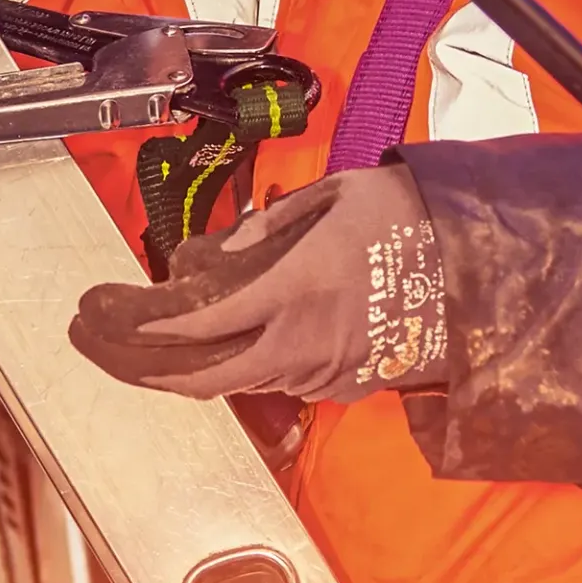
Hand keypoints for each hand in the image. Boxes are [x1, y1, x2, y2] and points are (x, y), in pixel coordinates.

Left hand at [70, 164, 448, 403]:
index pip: (199, 324)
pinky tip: (229, 344)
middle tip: (101, 347)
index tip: (106, 319)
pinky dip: (247, 365)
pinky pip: (283, 381)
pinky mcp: (348, 386)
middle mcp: (303, 342)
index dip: (145, 328)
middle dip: (144, 369)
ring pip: (241, 381)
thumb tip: (213, 256)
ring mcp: (327, 371)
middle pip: (205, 379)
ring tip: (152, 340)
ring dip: (193, 366)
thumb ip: (265, 230)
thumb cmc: (405, 217)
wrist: (479, 263)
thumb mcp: (331, 197)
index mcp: (293, 289)